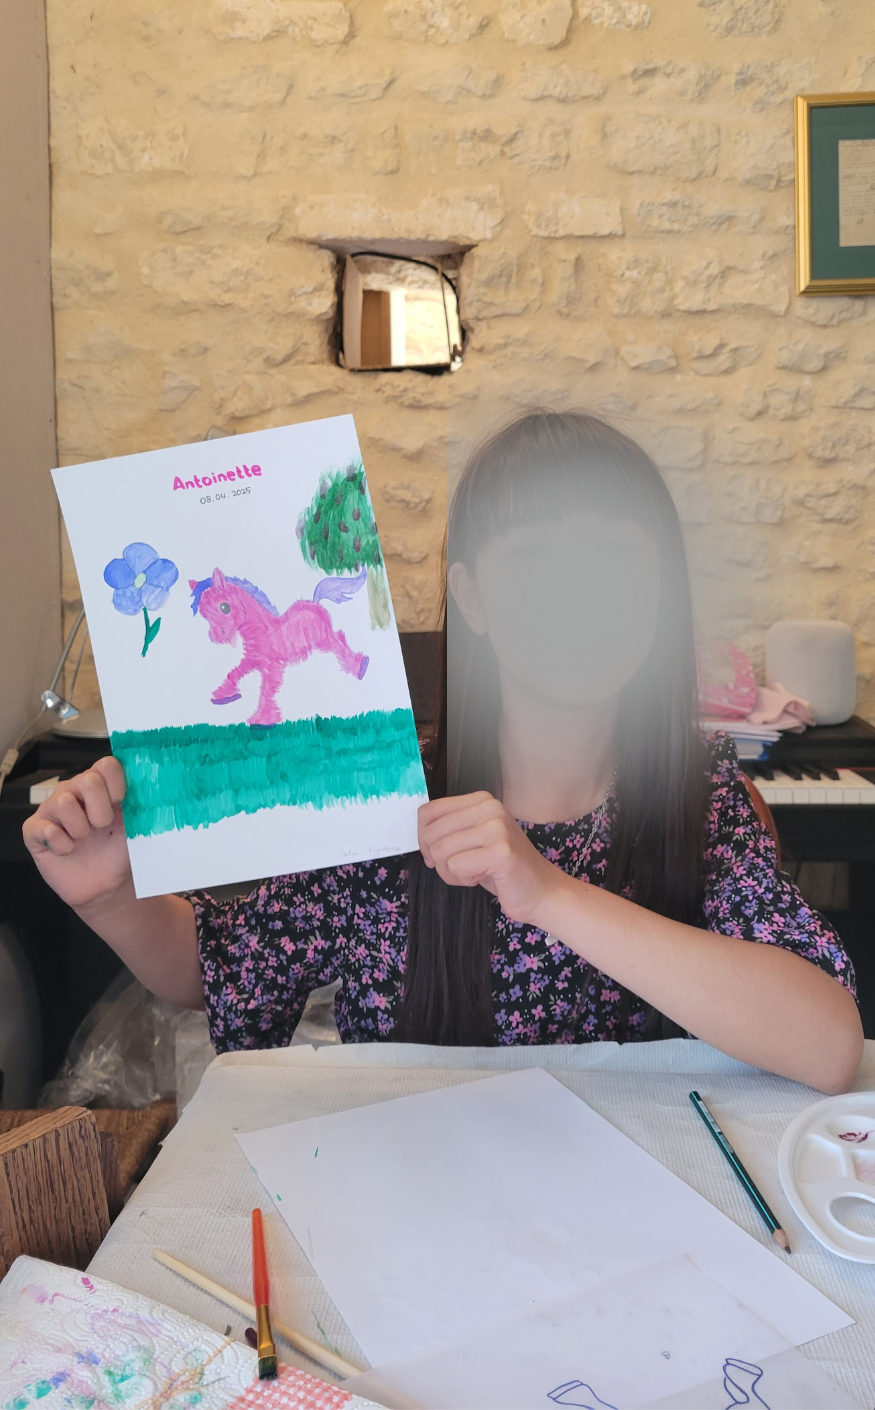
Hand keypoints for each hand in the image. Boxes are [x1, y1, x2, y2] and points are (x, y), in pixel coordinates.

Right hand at [22, 756, 133, 912]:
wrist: (106, 885)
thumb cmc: (118, 851)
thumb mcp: (136, 825)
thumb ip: (142, 802)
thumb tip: (156, 783)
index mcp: (100, 785)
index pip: (107, 765)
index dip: (116, 785)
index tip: (121, 804)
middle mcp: (73, 791)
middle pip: (88, 780)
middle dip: (101, 810)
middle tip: (102, 827)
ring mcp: (51, 809)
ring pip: (64, 802)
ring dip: (80, 828)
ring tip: (83, 839)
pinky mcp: (34, 831)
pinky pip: (44, 828)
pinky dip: (62, 844)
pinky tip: (68, 850)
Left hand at [418, 791, 564, 925]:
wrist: (540, 890)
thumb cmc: (501, 867)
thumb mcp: (473, 838)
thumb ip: (449, 828)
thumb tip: (420, 833)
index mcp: (481, 800)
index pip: (428, 812)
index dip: (424, 839)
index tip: (437, 855)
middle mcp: (490, 808)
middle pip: (431, 834)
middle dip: (437, 860)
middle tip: (460, 868)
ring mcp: (497, 828)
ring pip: (441, 852)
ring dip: (451, 872)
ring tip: (474, 873)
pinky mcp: (501, 852)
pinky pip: (455, 867)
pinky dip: (463, 880)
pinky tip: (484, 877)